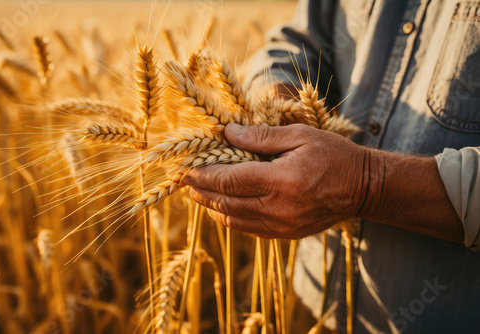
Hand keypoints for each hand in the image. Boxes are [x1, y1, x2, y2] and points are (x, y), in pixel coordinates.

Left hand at [183, 123, 368, 238]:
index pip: (230, 181)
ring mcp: (283, 225)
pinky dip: (231, 219)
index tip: (185, 170)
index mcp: (282, 180)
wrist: (364, 188)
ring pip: (234, 220)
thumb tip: (227, 133)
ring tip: (197, 194)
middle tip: (184, 182)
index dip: (203, 176)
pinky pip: (250, 229)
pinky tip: (222, 209)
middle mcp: (279, 208)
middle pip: (226, 203)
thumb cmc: (334, 155)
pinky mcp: (287, 234)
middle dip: (201, 192)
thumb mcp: (300, 136)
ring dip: (212, 207)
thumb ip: (261, 138)